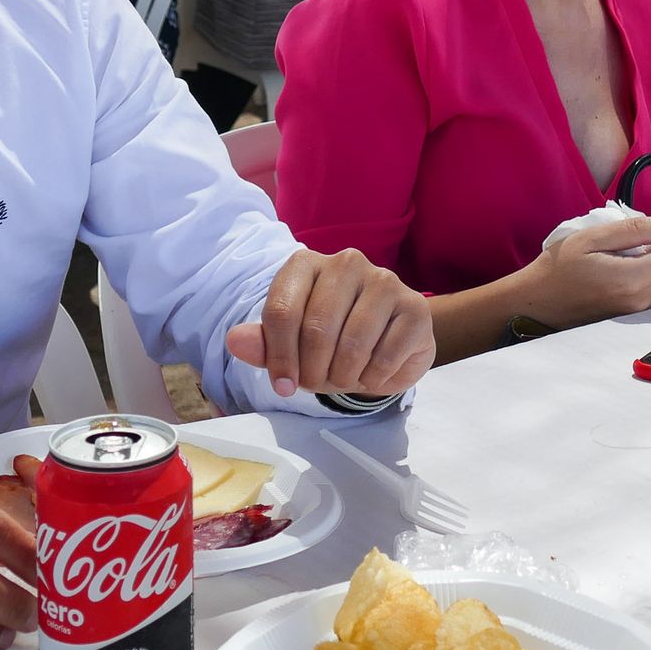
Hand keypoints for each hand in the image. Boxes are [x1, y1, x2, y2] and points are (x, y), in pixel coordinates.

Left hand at [226, 246, 433, 397]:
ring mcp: (385, 281)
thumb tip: (234, 341)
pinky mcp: (416, 308)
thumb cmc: (333, 344)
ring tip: (345, 377)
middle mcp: (347, 262)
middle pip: (316, 328)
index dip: (279, 357)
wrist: (388, 348)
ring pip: (353, 344)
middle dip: (313, 371)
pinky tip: (374, 372)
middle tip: (318, 383)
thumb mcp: (292, 347)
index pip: (282, 310)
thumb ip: (264, 344)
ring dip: (344, 376)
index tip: (282, 386)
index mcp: (307, 264)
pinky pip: (386, 357)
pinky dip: (374, 378)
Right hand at [518, 211, 650, 329]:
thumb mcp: (590, 239)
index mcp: (633, 279)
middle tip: (649, 221)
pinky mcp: (634, 311)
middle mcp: (643, 298)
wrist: (535, 305)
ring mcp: (640, 308)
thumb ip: (632, 230)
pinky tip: (632, 255)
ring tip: (638, 237)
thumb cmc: (556, 269)